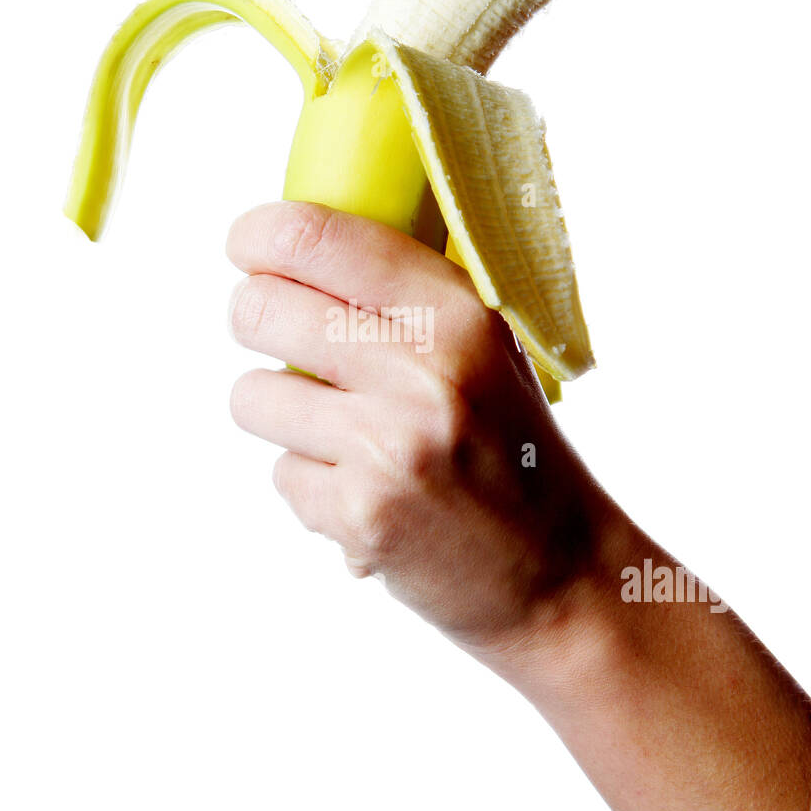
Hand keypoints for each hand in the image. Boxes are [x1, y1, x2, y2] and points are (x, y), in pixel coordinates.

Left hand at [226, 201, 609, 658]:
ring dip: (281, 414)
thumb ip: (407, 299)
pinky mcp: (359, 515)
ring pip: (252, 396)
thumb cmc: (516, 454)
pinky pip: (282, 474)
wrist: (561, 575)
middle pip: (260, 310)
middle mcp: (422, 373)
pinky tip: (367, 492)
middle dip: (257, 321)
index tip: (249, 247)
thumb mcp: (489, 351)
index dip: (259, 235)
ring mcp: (386, 447)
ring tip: (342, 433)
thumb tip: (296, 248)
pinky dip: (313, 485)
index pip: (315, 238)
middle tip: (282, 337)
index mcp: (458, 316)